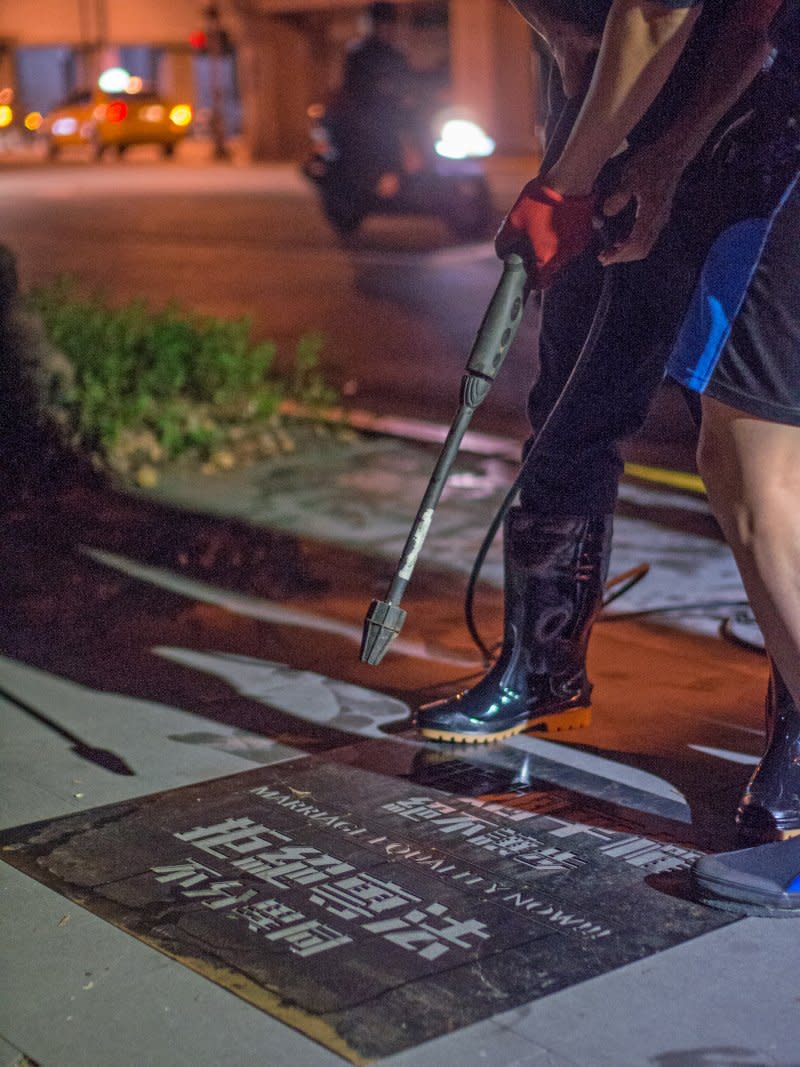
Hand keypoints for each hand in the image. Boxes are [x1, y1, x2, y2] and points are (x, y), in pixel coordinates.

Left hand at [495, 179, 595, 288]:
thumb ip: (505, 241)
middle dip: (542, 260)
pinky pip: (573, 241)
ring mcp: (578, 246)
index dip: (534, 281)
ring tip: (546, 229)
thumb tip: (501, 252)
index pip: (541, 283)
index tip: (529, 273)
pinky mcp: (587, 233)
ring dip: (555, 247)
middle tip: (534, 245)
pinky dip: (566, 236)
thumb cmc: (540, 202)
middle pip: (552, 267)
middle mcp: (565, 257)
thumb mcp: (514, 220)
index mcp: (546, 259)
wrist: (570, 181)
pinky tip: (559, 222)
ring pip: (563, 254)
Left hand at [598, 144, 683, 263]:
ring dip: (627, 253)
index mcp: (651, 212)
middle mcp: (658, 219)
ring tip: (609, 253)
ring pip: (645, 246)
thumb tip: (606, 213)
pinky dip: (632, 245)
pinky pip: (647, 238)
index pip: (636, 243)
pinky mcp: (659, 216)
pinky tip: (620, 242)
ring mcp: (660, 219)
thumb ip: (619, 196)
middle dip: (622, 257)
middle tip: (603, 258)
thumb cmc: (651, 163)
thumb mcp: (630, 176)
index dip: (620, 254)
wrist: (671, 154)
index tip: (604, 258)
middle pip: (641, 250)